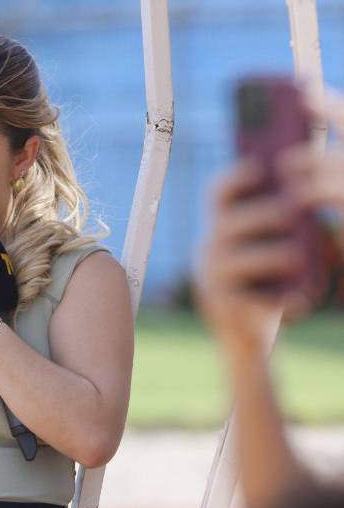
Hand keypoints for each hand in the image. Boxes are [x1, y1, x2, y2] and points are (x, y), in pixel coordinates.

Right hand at [194, 157, 306, 357]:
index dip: (236, 178)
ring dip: (272, 255)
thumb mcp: (259, 250)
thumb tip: (298, 194)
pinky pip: (250, 298)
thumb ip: (269, 223)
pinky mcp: (222, 308)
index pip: (216, 194)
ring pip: (239, 259)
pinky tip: (299, 302)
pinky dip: (278, 300)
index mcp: (218, 231)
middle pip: (228, 222)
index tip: (261, 169)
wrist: (245, 338)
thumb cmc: (263, 286)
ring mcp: (211, 280)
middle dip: (264, 214)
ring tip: (297, 257)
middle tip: (293, 213)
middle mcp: (208, 251)